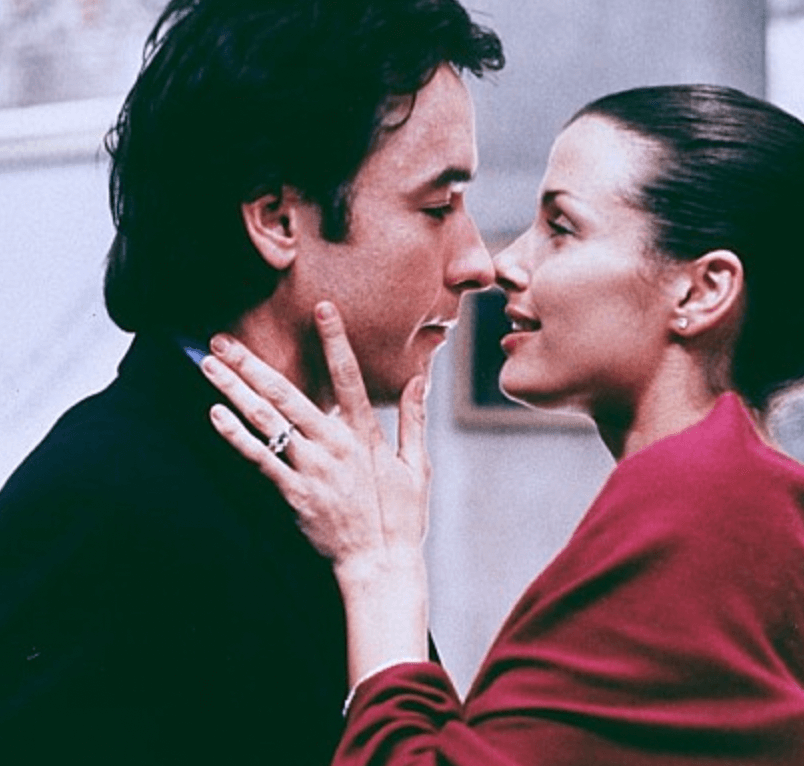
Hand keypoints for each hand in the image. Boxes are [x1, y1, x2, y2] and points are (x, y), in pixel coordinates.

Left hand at [200, 302, 430, 577]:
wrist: (379, 564)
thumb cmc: (400, 516)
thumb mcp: (416, 465)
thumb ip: (412, 418)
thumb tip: (418, 379)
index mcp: (364, 434)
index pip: (349, 377)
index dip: (335, 341)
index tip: (322, 308)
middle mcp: (333, 444)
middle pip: (288, 394)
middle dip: (253, 364)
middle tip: (223, 338)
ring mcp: (309, 468)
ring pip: (266, 421)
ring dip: (235, 391)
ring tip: (209, 366)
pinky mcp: (293, 492)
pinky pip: (259, 459)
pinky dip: (236, 435)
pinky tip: (215, 413)